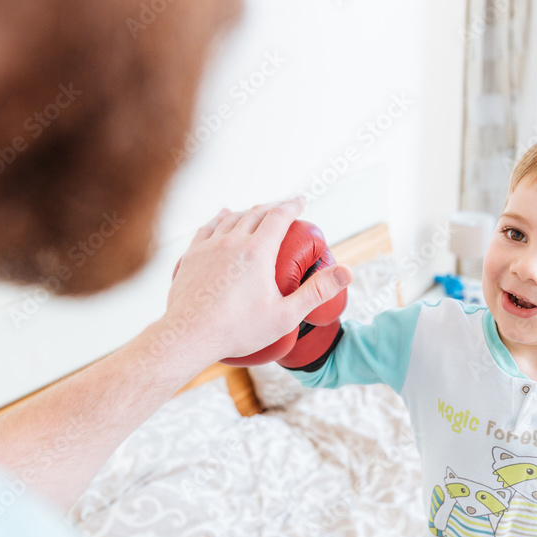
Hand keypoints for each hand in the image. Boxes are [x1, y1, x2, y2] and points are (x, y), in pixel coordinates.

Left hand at [163, 197, 351, 367]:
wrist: (188, 336)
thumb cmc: (238, 330)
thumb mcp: (284, 316)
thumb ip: (316, 292)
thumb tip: (348, 272)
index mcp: (257, 251)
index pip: (279, 216)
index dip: (292, 205)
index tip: (301, 200)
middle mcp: (232, 241)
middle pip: (256, 213)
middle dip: (273, 207)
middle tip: (283, 209)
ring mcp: (208, 246)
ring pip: (232, 218)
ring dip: (248, 211)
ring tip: (258, 213)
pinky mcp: (191, 255)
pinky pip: (208, 227)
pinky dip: (221, 218)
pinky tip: (224, 216)